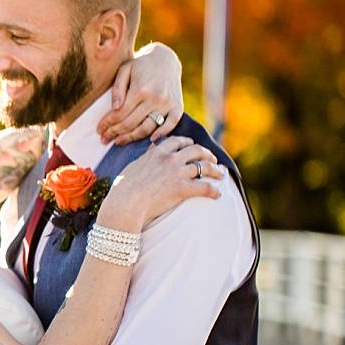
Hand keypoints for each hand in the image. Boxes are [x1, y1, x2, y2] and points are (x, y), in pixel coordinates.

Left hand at [99, 43, 183, 144]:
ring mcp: (167, 104)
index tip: (99, 130)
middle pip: (131, 123)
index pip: (120, 114)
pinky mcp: (178, 107)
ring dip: (131, 138)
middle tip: (104, 139)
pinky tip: (150, 141)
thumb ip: (118, 88)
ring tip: (118, 141)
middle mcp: (155, 98)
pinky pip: (170, 125)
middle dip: (114, 133)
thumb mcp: (125, 70)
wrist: (166, 59)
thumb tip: (114, 108)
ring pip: (147, 128)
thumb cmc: (141, 65)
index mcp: (140, 89)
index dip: (107, 124)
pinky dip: (161, 134)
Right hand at [100, 137, 223, 228]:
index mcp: (157, 152)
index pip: (178, 141)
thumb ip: (145, 157)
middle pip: (196, 150)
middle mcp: (170, 159)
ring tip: (220, 174)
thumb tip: (150, 150)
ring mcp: (178, 173)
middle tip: (212, 159)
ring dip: (215, 170)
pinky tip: (217, 194)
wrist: (126, 203)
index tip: (192, 145)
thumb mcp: (133, 166)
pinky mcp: (183, 189)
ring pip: (204, 167)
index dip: (188, 142)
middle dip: (206, 154)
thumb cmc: (124, 188)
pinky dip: (214, 191)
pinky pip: (205, 187)